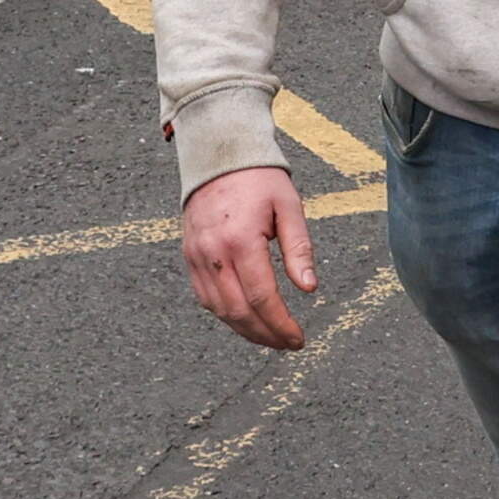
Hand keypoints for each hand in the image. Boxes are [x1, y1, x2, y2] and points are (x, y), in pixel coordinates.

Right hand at [178, 165, 316, 348]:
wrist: (219, 154)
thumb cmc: (260, 179)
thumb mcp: (289, 206)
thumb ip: (300, 249)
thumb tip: (309, 289)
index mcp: (241, 239)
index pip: (263, 297)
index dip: (281, 324)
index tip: (299, 338)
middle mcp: (214, 252)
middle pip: (239, 311)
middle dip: (266, 335)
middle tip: (289, 344)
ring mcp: (196, 256)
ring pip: (219, 310)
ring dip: (246, 330)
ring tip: (271, 338)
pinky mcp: (188, 256)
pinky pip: (204, 297)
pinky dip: (226, 314)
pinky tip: (246, 319)